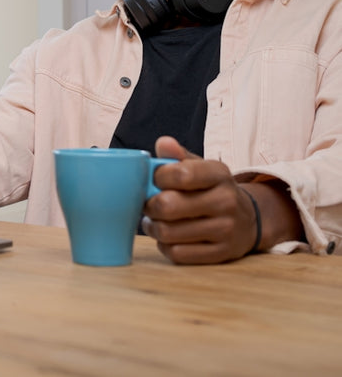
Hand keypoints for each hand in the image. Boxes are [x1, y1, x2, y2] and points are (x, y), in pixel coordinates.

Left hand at [142, 136, 258, 263]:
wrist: (249, 220)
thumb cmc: (211, 189)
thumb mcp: (201, 167)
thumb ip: (178, 155)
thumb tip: (163, 143)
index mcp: (219, 174)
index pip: (180, 174)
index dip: (156, 178)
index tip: (154, 181)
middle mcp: (226, 201)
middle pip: (168, 205)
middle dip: (149, 205)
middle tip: (149, 204)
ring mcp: (226, 230)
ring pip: (168, 232)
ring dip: (153, 227)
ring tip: (154, 221)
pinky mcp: (221, 254)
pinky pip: (177, 254)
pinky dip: (165, 246)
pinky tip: (168, 237)